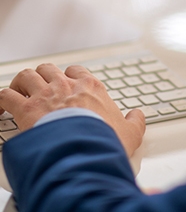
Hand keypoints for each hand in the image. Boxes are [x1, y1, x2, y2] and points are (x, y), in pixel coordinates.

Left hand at [0, 64, 144, 156]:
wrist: (84, 150)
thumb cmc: (105, 141)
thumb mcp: (129, 133)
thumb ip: (135, 121)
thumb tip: (139, 116)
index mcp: (90, 87)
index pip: (76, 70)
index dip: (69, 76)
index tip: (66, 85)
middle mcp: (66, 85)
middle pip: (48, 69)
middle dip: (42, 76)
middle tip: (40, 89)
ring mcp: (45, 95)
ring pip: (27, 75)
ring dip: (21, 83)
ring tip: (20, 93)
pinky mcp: (26, 109)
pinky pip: (7, 95)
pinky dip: (2, 100)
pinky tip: (1, 109)